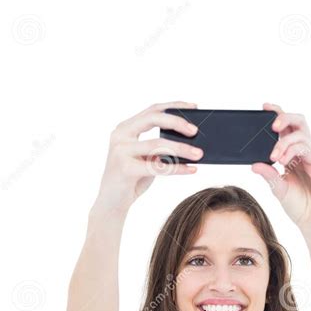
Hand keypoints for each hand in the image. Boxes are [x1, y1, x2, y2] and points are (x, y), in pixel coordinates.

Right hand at [93, 100, 202, 214]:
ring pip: (157, 144)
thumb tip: (189, 141)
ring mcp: (121, 151)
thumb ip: (160, 147)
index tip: (194, 106)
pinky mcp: (125, 169)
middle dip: (177, 122)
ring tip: (199, 154)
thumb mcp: (146, 158)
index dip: (174, 106)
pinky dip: (177, 168)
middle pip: (153, 119)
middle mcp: (121, 135)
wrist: (111, 203)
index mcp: (125, 128)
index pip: (152, 110)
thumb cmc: (132, 180)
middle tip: (196, 131)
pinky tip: (191, 170)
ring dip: (182, 149)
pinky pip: (157, 167)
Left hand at [252, 102, 310, 233]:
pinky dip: (292, 150)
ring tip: (274, 154)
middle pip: (297, 122)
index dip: (277, 114)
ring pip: (301, 133)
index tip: (263, 107)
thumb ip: (268, 175)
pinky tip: (282, 159)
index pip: (286, 128)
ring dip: (284, 140)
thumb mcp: (278, 188)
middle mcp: (303, 151)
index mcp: (292, 154)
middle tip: (270, 125)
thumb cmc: (299, 205)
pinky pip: (306, 148)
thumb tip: (253, 164)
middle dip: (283, 117)